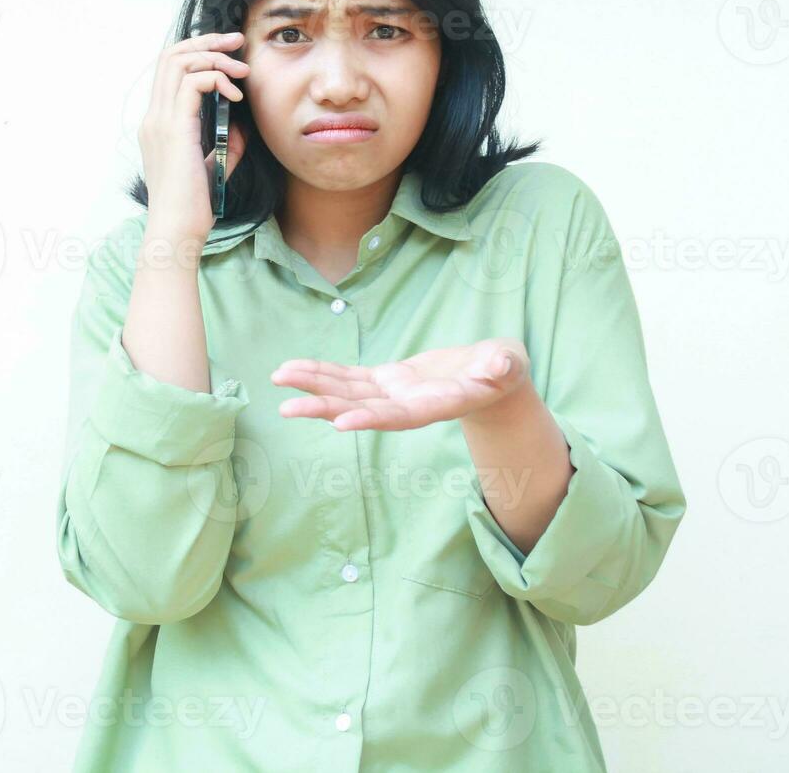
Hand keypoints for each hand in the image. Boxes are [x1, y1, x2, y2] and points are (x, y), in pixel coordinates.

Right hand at [137, 30, 250, 235]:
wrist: (177, 231)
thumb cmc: (193, 206)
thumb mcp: (213, 166)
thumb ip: (224, 142)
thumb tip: (241, 122)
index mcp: (158, 124)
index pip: (169, 70)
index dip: (197, 51)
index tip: (228, 50)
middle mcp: (154, 117)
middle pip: (171, 55)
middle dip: (207, 41)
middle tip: (237, 41)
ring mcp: (160, 122)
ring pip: (179, 62)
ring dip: (214, 56)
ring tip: (242, 69)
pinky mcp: (174, 130)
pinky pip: (193, 83)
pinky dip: (217, 79)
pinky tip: (235, 95)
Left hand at [270, 338, 530, 430]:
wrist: (492, 376)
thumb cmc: (504, 369)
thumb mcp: (509, 364)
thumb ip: (504, 366)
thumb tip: (501, 365)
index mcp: (437, 405)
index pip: (400, 417)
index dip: (371, 419)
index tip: (342, 423)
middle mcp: (407, 406)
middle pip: (361, 410)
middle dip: (324, 408)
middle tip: (287, 408)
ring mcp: (393, 394)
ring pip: (347, 393)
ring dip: (313, 387)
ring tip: (278, 379)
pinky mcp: (386, 381)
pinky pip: (349, 377)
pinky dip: (322, 372)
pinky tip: (294, 368)